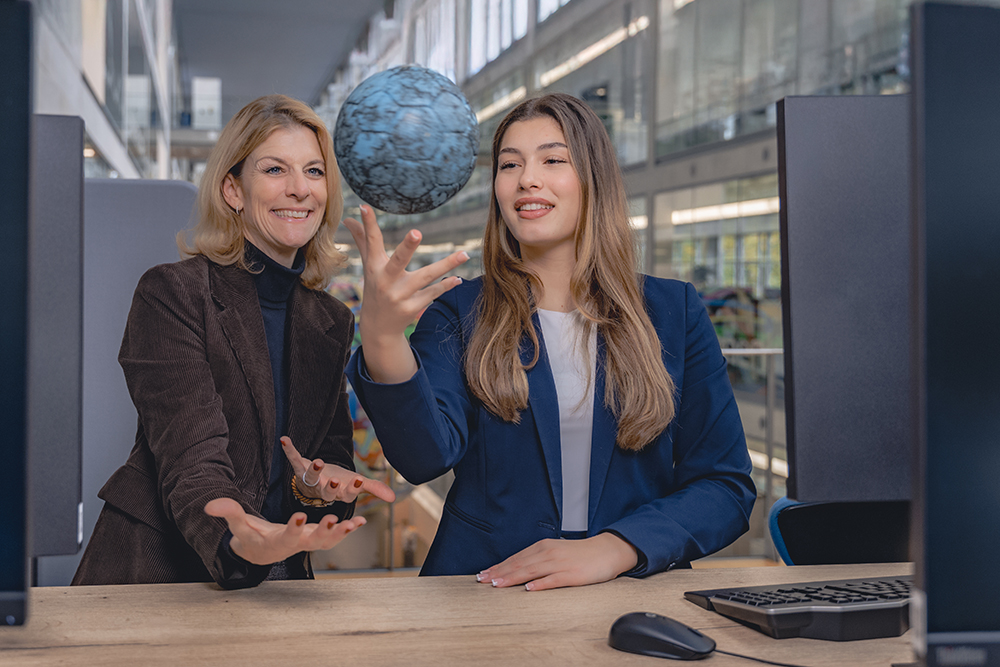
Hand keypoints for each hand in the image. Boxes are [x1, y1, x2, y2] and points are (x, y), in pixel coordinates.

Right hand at [204, 497, 365, 565]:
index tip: (298, 517)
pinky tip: (362, 521)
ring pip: (327, 541)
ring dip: (341, 533)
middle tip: (332, 519)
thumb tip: (209, 505)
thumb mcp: (239, 526)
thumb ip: (228, 513)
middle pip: (311, 541)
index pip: (285, 536)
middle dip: (322, 531)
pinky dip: (347, 530)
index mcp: (277, 542)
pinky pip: (334, 535)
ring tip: (355, 523)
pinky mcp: (315, 536)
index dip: (291, 528)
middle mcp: (296, 544)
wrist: (260, 551)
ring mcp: (307, 541)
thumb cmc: (249, 537)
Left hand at [281, 436, 395, 503]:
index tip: (359, 481)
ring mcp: (312, 479)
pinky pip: (295, 459)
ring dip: (314, 469)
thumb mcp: (357, 484)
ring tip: (318, 461)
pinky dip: (290, 450)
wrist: (318, 484)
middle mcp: (325, 489)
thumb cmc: (340, 484)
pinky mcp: (301, 468)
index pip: (348, 494)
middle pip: (328, 491)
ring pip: (312, 477)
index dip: (353, 488)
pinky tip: (284, 439)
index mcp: (340, 494)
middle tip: (335, 480)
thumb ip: (374, 489)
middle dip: (332, 486)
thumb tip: (393, 498)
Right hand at [341, 205, 468, 382]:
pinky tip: (458, 279)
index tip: (366, 206)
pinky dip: (445, 286)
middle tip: (416, 232)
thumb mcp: (369, 266)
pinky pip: (432, 293)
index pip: (371, 242)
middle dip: (407, 247)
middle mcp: (386, 280)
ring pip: (426, 277)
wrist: (378, 327)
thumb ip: (363, 241)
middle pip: (398, 260)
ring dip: (446, 265)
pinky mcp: (412, 308)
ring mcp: (399, 295)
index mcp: (374, 267)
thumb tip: (349, 218)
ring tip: (464, 254)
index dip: (368, 224)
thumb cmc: (375, 289)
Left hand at [476, 533, 638, 590]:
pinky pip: (553, 580)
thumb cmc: (580, 554)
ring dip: (512, 577)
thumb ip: (538, 560)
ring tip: (497, 585)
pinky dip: (540, 584)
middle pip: (519, 564)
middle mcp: (548, 553)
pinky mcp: (572, 575)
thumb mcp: (555, 553)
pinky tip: (529, 588)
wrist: (607, 551)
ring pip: (531, 571)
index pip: (516, 558)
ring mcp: (559, 564)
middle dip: (499, 573)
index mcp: (543, 547)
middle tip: (482, 581)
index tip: (483, 574)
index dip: (498, 566)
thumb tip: (518, 571)